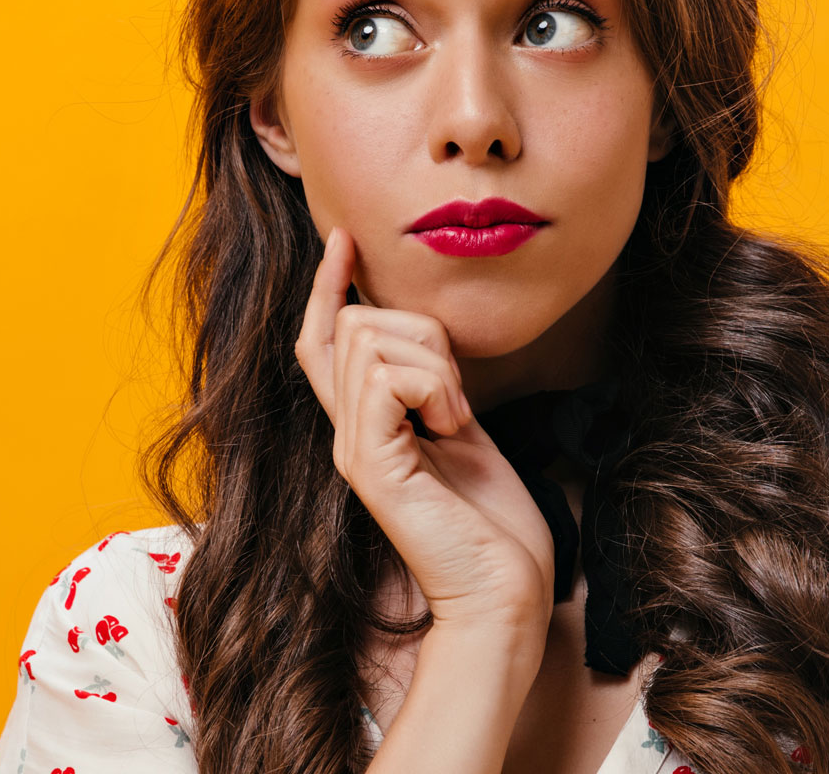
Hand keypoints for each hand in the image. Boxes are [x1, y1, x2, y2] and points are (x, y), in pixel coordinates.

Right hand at [295, 226, 554, 636]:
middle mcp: (346, 431)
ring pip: (370, 339)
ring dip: (436, 365)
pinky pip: (387, 377)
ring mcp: (354, 448)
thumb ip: (432, 381)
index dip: (329, 286)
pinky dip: (435, 387)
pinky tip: (453, 428)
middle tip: (458, 398)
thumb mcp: (461, 425)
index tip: (344, 238)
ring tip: (458, 419)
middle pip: (355, 323)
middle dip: (421, 334)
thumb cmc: (493, 517)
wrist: (505, 589)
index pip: (323, 338)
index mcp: (366, 422)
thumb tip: (422, 329)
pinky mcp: (373, 466)